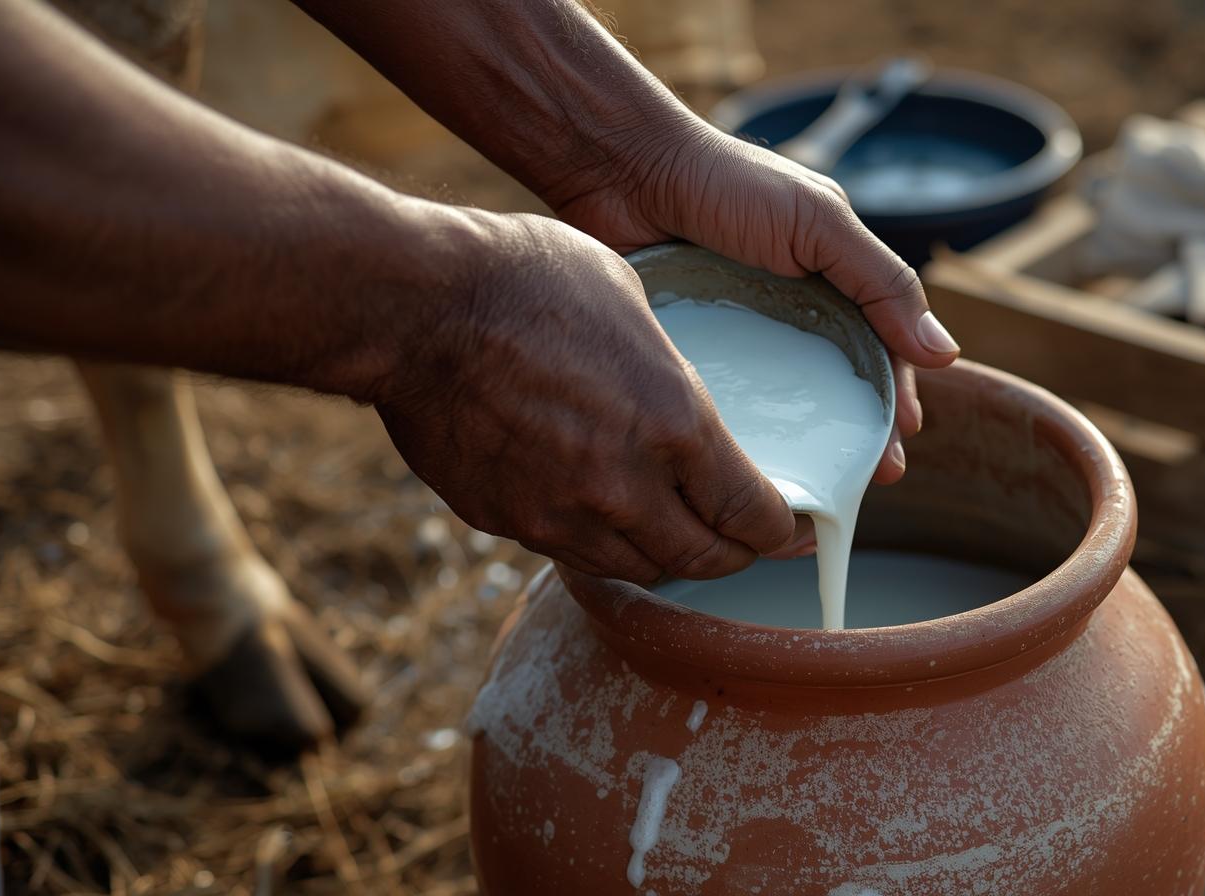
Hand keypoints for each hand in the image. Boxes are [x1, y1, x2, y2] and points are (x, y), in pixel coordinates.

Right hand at [375, 212, 801, 581]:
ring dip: (667, 555)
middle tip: (743, 539)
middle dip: (733, 554)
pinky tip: (602, 515)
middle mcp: (625, 487)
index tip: (789, 523)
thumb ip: (667, 374)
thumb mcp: (632, 301)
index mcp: (674, 426)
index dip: (779, 528)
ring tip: (677, 532)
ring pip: (637, 567)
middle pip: (702, 559)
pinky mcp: (505, 521)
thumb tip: (680, 400)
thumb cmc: (527, 279)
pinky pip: (570, 551)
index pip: (750, 513)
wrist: (415, 307)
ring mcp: (560, 513)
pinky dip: (600, 542)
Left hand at [551, 122, 960, 483]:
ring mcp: (742, 329)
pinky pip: (727, 395)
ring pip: (785, 398)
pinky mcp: (695, 344)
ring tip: (816, 484)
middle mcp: (791, 306)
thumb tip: (943, 354)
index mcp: (833, 275)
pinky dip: (743, 430)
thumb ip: (881, 282)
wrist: (623, 168)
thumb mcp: (818, 223)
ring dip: (807, 442)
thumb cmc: (725, 182)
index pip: (880, 345)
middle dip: (860, 432)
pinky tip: (747, 465)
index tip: (900, 442)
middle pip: (838, 382)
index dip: (895, 394)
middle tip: (867, 481)